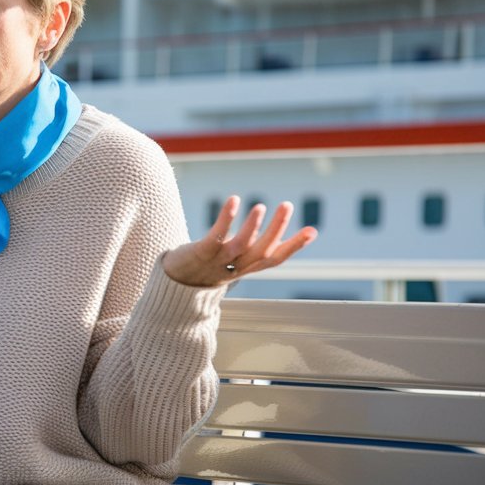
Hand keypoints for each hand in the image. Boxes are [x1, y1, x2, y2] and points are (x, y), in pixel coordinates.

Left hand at [162, 195, 316, 288]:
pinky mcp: (199, 252)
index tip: (313, 230)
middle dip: (277, 230)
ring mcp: (217, 261)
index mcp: (245, 269)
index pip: (274, 260)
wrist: (171, 284)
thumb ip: (252, 250)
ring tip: (261, 206)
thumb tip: (269, 236)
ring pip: (240, 247)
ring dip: (252, 227)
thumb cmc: (205, 268)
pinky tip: (234, 200)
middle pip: (261, 252)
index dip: (293, 247)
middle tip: (287, 205)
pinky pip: (215, 236)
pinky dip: (226, 219)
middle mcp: (234, 267)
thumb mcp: (232, 261)